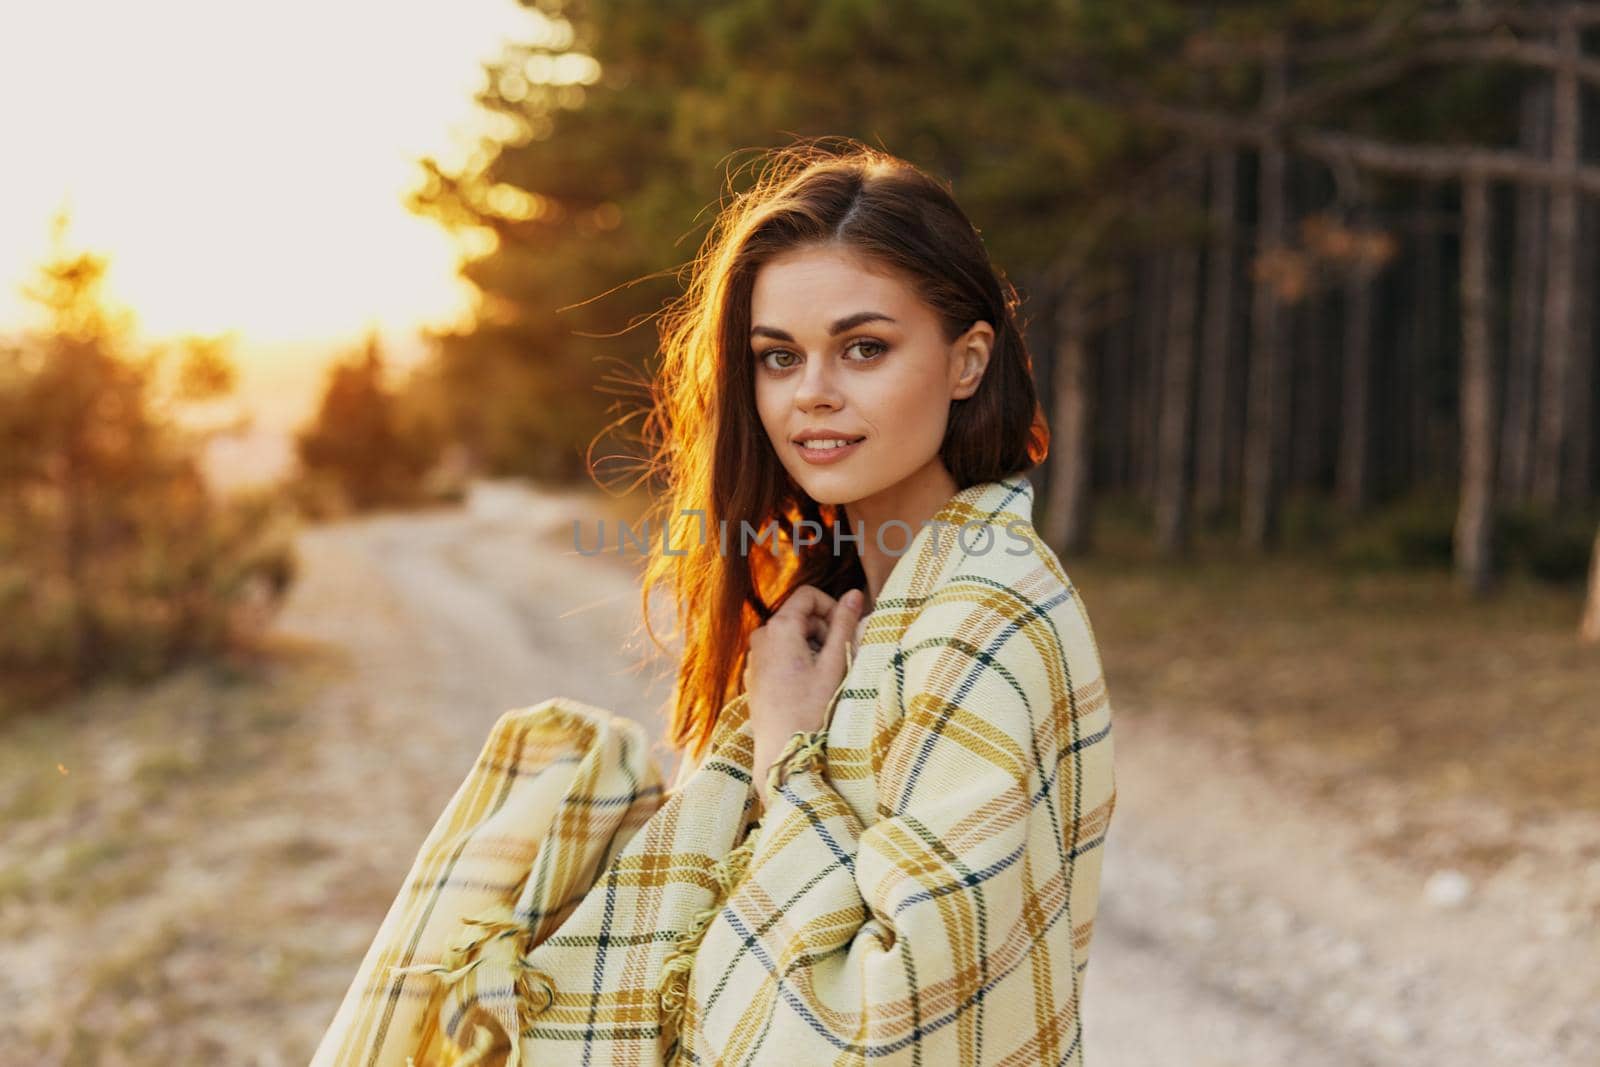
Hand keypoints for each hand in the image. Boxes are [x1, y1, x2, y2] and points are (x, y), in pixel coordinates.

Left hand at [745, 585, 864, 806]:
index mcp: (780, 628)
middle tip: (838, 658)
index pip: (808, 595)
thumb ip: (844, 624)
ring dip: (812, 647)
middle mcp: (761, 636)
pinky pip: (779, 654)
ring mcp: (754, 657)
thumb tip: (854, 594)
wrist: (782, 750)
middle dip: (822, 631)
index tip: (844, 630)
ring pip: (790, 636)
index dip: (831, 607)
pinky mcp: (754, 675)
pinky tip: (806, 687)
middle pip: (799, 616)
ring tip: (824, 676)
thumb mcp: (834, 663)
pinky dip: (797, 660)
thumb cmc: (811, 708)